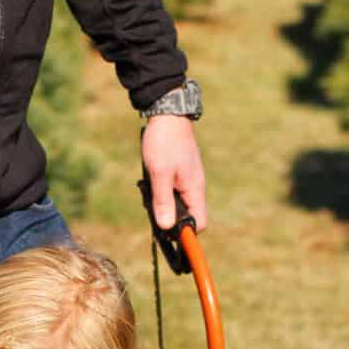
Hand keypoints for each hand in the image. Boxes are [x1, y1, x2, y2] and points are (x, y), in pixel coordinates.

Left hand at [141, 115, 206, 232]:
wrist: (168, 113)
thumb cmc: (164, 142)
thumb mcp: (159, 174)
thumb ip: (163, 201)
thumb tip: (167, 228)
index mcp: (195, 190)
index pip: (199, 223)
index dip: (186, 233)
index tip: (169, 235)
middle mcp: (195, 186)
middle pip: (187, 215)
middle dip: (170, 217)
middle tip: (152, 207)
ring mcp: (188, 178)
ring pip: (179, 201)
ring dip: (163, 202)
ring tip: (149, 189)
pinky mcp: (181, 170)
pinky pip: (173, 189)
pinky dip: (162, 189)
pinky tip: (151, 180)